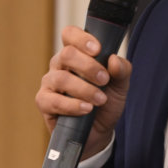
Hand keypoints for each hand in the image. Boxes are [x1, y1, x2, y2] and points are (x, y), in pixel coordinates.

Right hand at [35, 25, 131, 158]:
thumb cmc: (105, 104)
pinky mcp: (44, 102)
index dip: (81, 38)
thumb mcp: (120, 86)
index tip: (98, 49)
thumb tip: (114, 59)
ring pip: (61, 78)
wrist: (99, 133)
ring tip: (100, 99)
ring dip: (84, 89)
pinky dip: (72, 105)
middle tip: (104, 79)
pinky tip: (86, 109)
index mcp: (77, 55)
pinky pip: (52, 100)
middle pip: (66, 54)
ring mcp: (50, 83)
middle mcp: (60, 65)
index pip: (70, 34)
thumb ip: (122, 71)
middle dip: (88, 66)